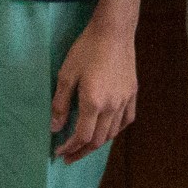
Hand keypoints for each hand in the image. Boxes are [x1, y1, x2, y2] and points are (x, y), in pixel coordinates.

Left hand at [50, 0, 139, 162]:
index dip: (70, 147)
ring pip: (112, 133)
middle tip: (68, 156)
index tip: (59, 152)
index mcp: (93, 102)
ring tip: (85, 146)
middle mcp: (111, 106)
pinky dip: (115, 130)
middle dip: (81, 151)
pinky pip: (126, 120)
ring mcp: (125, 100)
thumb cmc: (86, 50)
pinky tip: (107, 131)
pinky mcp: (132, 93)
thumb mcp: (66, 75)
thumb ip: (60, 104)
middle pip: (98, 140)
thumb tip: (55, 128)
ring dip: (97, 143)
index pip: (82, 136)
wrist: (113, 31)